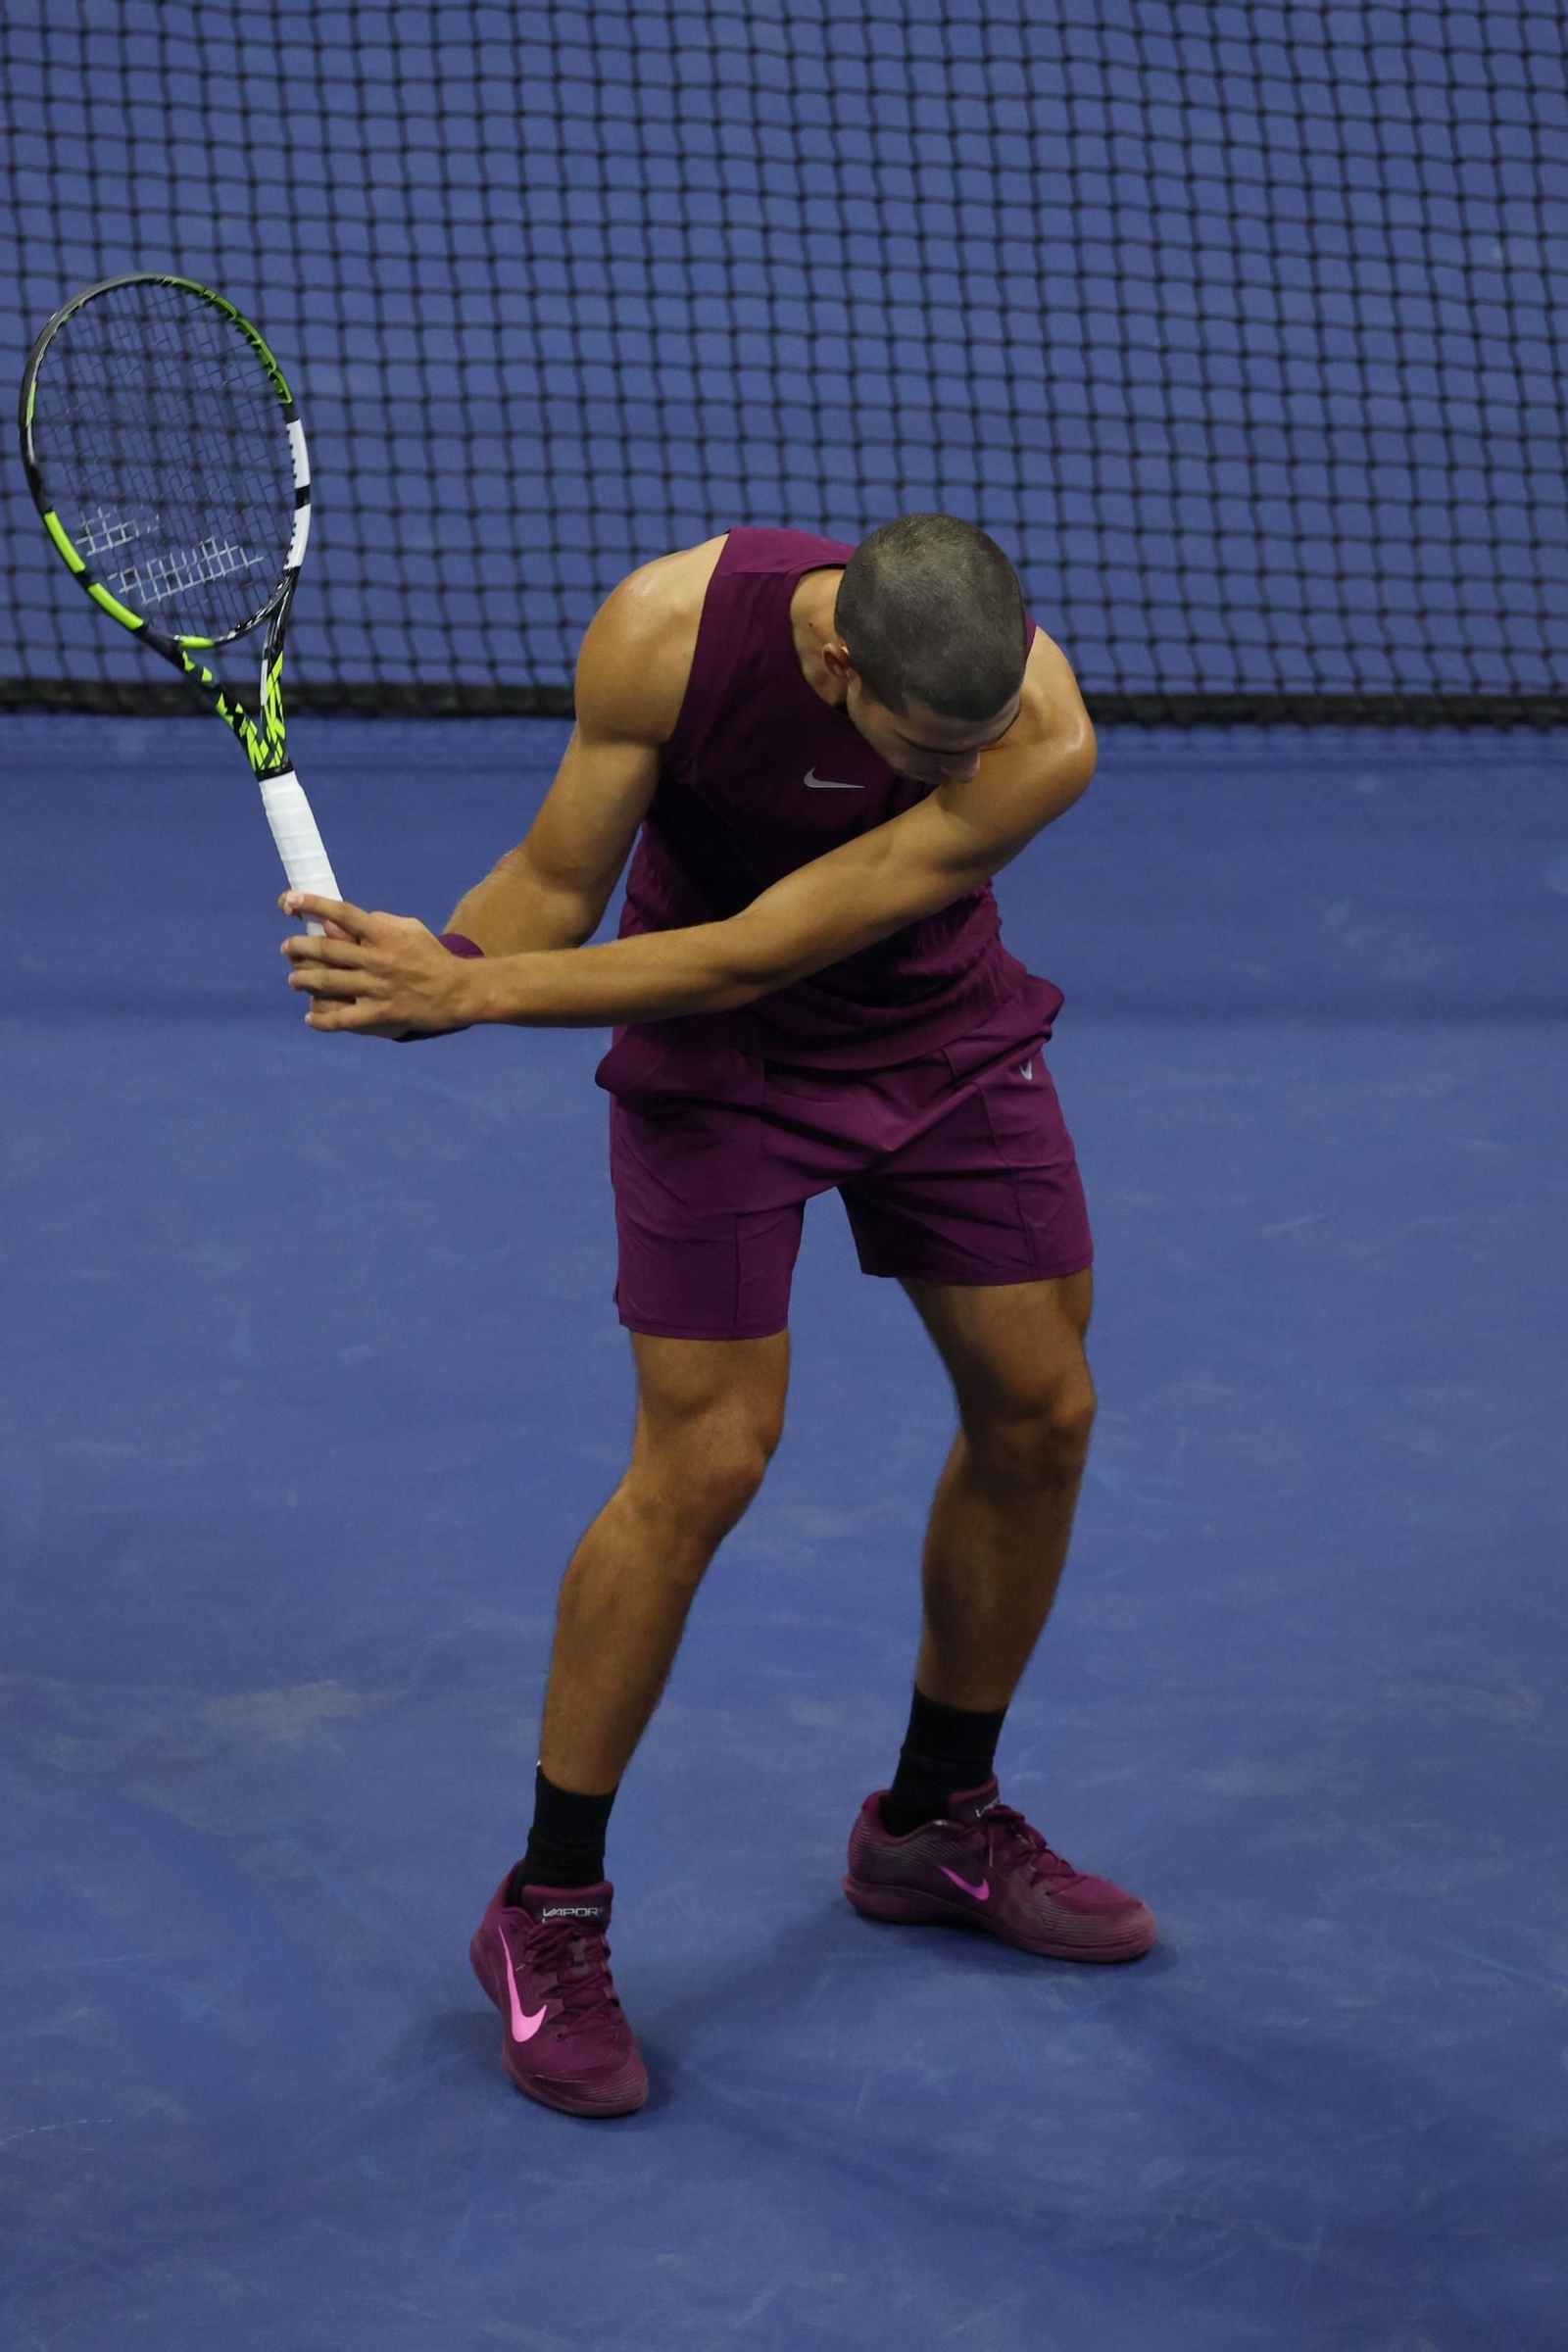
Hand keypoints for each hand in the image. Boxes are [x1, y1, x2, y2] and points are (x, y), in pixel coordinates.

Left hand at [279, 893, 479, 1037]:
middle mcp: (376, 959)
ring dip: (304, 980)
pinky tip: (310, 1019)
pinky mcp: (381, 1013)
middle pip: (326, 950)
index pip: (341, 913)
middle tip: (287, 948)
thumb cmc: (433, 956)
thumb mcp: (411, 928)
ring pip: (328, 983)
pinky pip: (343, 1018)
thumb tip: (344, 921)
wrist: (459, 991)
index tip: (289, 901)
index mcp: (383, 934)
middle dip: (299, 947)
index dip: (313, 904)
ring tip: (294, 980)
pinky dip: (323, 1021)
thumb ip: (379, 920)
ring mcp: (377, 988)